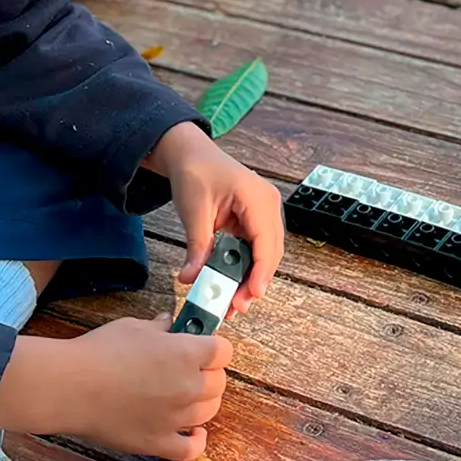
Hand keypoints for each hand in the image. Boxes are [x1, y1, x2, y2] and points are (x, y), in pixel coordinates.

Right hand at [45, 318, 232, 460]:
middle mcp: (187, 386)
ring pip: (209, 411)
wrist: (71, 386)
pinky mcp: (158, 441)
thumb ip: (159, 327)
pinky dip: (197, 441)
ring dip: (202, 401)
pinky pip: (191, 448)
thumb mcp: (133, 327)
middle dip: (209, 373)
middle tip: (192, 368)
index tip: (206, 346)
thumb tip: (169, 324)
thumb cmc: (99, 353)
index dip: (215, 347)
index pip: (223, 350)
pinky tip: (193, 432)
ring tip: (186, 394)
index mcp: (185, 353)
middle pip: (219, 382)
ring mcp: (175, 418)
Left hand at [147, 122, 282, 313]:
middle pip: (270, 252)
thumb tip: (191, 279)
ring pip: (264, 254)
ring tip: (232, 303)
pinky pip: (255, 249)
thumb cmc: (195, 172)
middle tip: (236, 306)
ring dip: (250, 278)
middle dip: (255, 281)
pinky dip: (245, 267)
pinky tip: (232, 285)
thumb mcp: (194, 211)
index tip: (252, 295)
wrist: (190, 153)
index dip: (261, 272)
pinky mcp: (255, 220)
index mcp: (257, 197)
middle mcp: (268, 205)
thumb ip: (197, 246)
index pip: (266, 242)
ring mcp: (264, 212)